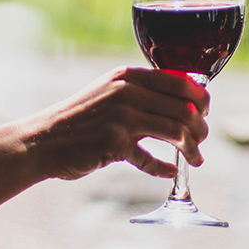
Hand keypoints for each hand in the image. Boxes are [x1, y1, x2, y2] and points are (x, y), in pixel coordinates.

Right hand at [18, 66, 209, 180]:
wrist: (42, 140)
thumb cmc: (80, 118)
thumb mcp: (109, 92)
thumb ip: (141, 93)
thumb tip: (182, 103)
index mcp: (129, 76)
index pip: (180, 81)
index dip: (200, 97)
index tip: (205, 110)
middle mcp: (128, 93)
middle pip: (184, 108)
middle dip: (200, 127)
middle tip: (202, 139)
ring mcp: (122, 118)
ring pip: (175, 132)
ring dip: (191, 148)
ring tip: (195, 158)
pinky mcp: (114, 144)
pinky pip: (151, 159)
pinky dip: (164, 168)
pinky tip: (170, 172)